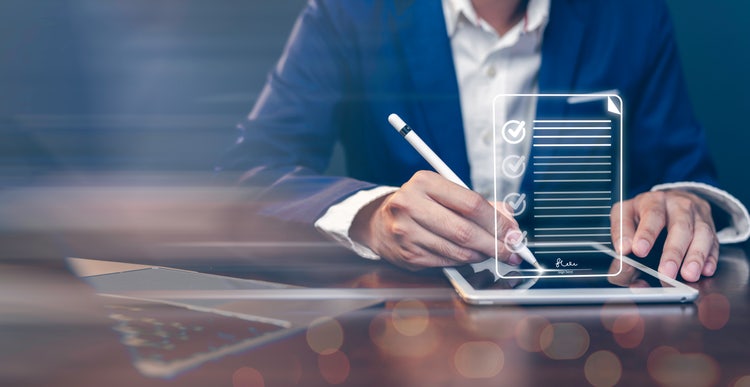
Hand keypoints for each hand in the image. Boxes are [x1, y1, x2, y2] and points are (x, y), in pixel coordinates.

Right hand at [350, 171, 521, 269]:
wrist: (379, 222)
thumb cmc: (420, 205)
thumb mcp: (444, 193)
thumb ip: (478, 204)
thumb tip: (509, 221)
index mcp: (424, 182)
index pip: (471, 203)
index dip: (498, 221)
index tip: (513, 232)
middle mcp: (410, 205)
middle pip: (465, 231)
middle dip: (495, 244)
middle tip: (512, 251)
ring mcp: (406, 232)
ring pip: (457, 251)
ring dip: (482, 255)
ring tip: (492, 253)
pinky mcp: (407, 254)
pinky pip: (446, 262)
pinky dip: (464, 261)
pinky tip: (470, 256)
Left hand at [611, 190, 717, 281]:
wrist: (670, 200)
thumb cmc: (644, 211)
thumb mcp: (625, 214)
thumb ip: (621, 232)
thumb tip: (623, 250)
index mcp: (653, 200)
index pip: (652, 215)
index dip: (646, 233)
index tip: (638, 251)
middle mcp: (678, 205)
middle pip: (680, 226)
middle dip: (674, 251)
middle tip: (666, 271)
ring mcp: (697, 215)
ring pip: (702, 234)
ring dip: (696, 256)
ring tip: (688, 275)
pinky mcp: (710, 227)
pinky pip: (714, 242)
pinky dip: (711, 258)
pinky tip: (705, 270)